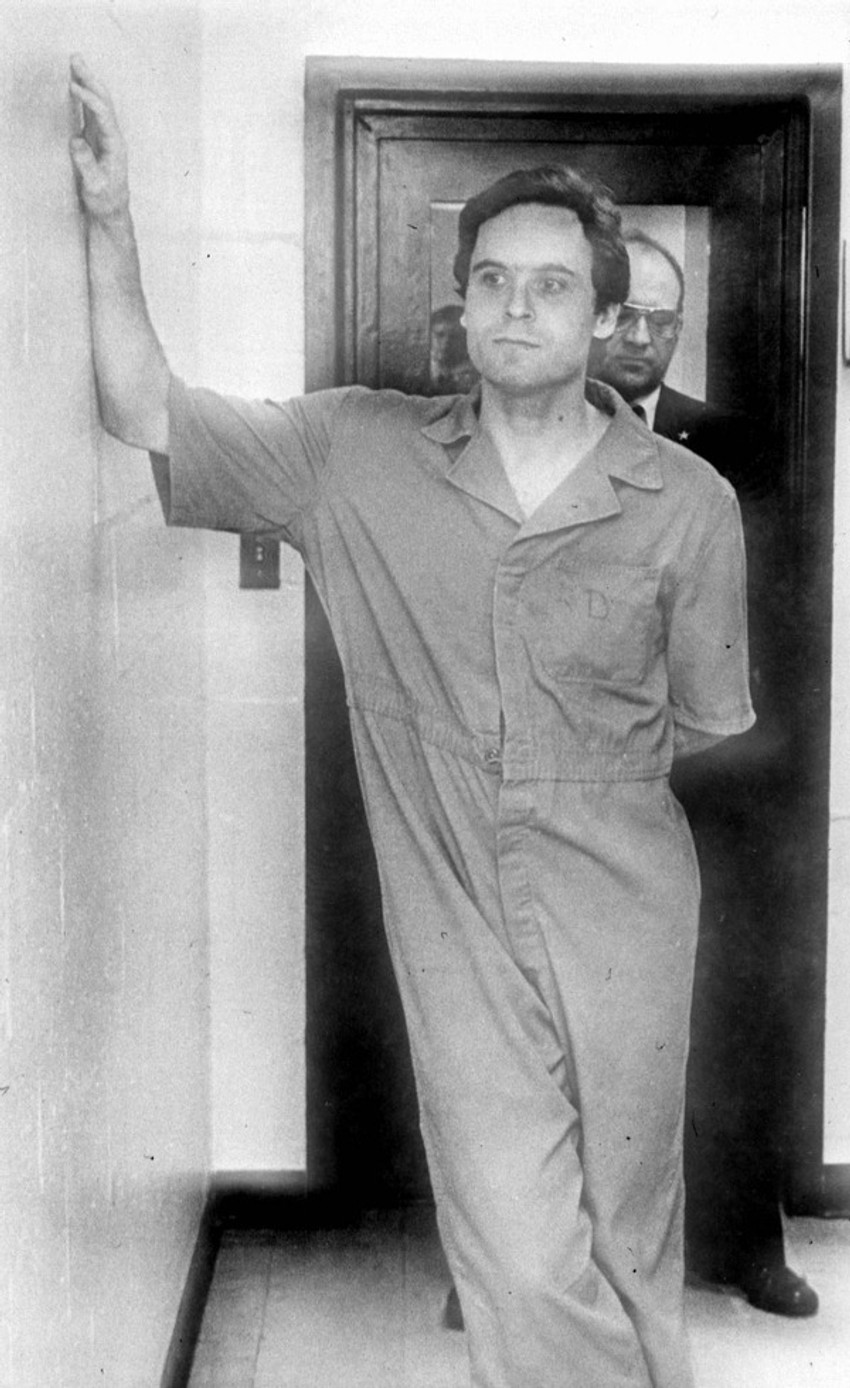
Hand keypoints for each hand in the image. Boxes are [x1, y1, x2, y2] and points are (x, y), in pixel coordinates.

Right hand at [69, 55, 129, 220]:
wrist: (111, 211)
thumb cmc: (105, 200)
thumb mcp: (95, 186)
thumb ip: (86, 164)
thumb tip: (76, 140)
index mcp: (115, 145)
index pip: (104, 115)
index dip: (89, 100)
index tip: (74, 87)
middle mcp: (113, 137)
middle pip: (104, 102)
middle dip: (91, 80)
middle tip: (76, 59)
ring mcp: (106, 137)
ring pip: (98, 104)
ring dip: (88, 83)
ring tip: (76, 63)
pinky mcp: (97, 140)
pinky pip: (92, 113)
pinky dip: (84, 97)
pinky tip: (76, 85)